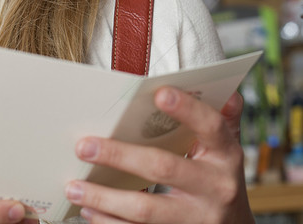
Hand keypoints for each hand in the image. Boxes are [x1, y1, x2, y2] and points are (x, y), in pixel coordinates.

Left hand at [66, 88, 254, 223]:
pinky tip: (90, 212)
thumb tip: (227, 92)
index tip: (159, 93)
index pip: (211, 126)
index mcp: (227, 155)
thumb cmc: (221, 180)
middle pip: (165, 168)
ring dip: (104, 198)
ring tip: (74, 187)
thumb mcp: (228, 150)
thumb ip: (225, 121)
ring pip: (145, 210)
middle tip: (84, 146)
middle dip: (120, 156)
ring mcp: (196, 218)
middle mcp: (216, 187)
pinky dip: (109, 223)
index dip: (188, 109)